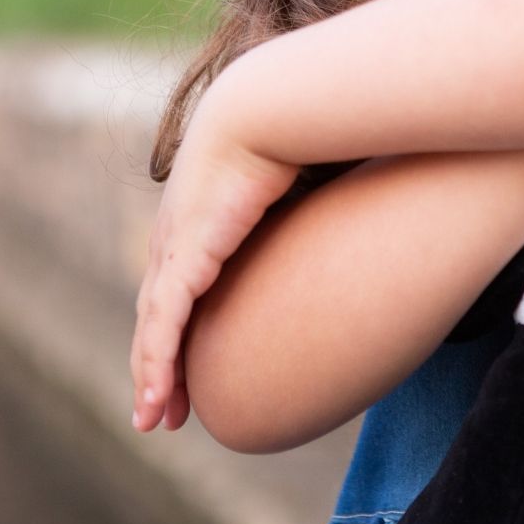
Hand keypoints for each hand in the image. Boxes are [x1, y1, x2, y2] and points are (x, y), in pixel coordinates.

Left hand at [130, 79, 298, 433]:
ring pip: (154, 324)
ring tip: (157, 418)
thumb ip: (331, 207)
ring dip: (152, 374)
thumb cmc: (308, 129)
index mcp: (206, 212)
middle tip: (165, 407)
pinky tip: (158, 398)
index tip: (193, 360)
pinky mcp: (186, 253)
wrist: (278, 105)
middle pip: (159, 308)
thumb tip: (370, 226)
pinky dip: (158, 364)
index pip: (183, 279)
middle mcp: (180, 230)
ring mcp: (177, 242)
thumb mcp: (318, 177)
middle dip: (159, 360)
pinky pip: (164, 323)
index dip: (183, 323)